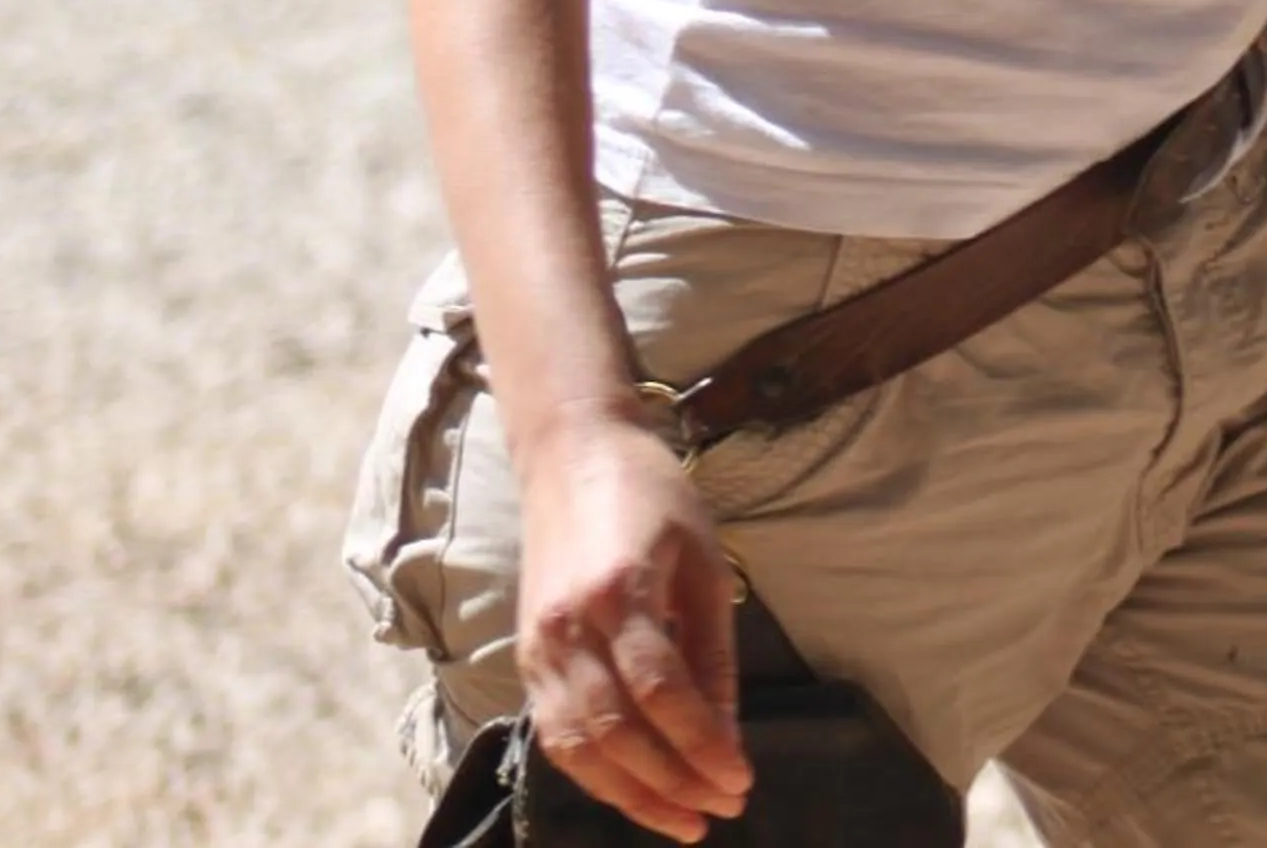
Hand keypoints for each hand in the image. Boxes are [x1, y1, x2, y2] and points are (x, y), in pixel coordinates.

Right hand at [514, 409, 752, 842]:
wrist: (573, 455)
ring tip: (683, 820)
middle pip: (618, 731)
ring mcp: (538, 649)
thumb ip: (712, 650)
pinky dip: (595, 774)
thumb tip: (727, 732)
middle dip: (673, 782)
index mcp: (619, 592)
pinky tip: (633, 790)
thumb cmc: (653, 495)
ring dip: (632, 795)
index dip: (702, 744)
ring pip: (579, 748)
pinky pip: (555, 735)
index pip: (661, 692)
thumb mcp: (703, 561)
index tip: (741, 781)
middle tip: (721, 810)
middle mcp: (568, 628)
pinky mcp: (525, 661)